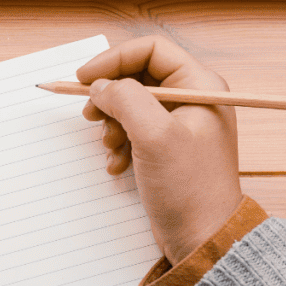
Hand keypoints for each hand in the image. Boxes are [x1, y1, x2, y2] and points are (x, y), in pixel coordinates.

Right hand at [77, 36, 242, 264]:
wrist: (201, 235)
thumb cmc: (189, 188)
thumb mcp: (154, 135)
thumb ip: (124, 100)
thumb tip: (99, 87)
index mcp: (200, 86)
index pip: (150, 50)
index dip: (113, 60)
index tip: (84, 78)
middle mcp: (191, 100)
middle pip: (136, 77)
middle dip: (109, 97)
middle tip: (90, 115)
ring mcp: (177, 125)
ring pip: (129, 105)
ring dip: (111, 124)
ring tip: (110, 147)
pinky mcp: (165, 148)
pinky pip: (131, 131)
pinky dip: (117, 145)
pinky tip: (116, 164)